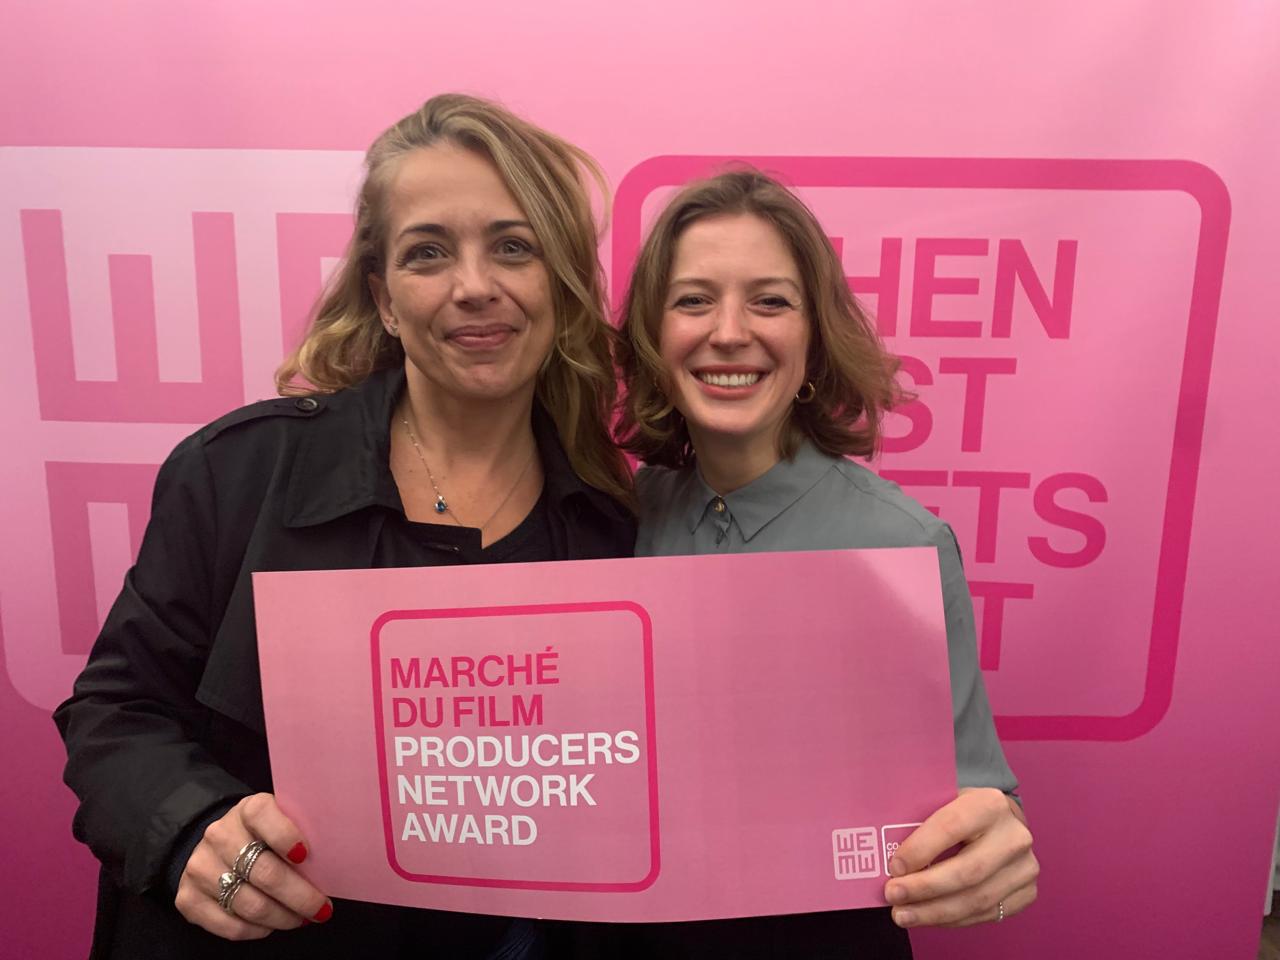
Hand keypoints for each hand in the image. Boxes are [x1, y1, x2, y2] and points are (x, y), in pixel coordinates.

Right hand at [174, 792, 331, 939]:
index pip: (263, 815)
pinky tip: (272, 925)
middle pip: (264, 872)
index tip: (306, 856)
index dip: (286, 836)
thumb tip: (333, 861)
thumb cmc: (262, 836)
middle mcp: (219, 835)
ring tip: (301, 919)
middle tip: (322, 908)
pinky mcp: (188, 898)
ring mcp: (200, 867)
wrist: (215, 846)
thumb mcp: (280, 821)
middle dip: (300, 896)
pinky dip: (257, 930)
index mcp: (247, 810)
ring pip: (249, 903)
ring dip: (282, 917)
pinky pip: (229, 924)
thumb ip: (300, 832)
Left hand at [882, 787, 1037, 927]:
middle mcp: (1014, 835)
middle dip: (924, 888)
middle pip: (966, 871)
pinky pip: (986, 914)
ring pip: (977, 899)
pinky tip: (928, 917)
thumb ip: (919, 816)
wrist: (1000, 820)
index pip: (951, 827)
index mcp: (990, 803)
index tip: (894, 866)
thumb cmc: (960, 810)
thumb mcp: (942, 800)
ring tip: (902, 914)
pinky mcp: (1027, 891)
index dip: (921, 849)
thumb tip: (880, 847)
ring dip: (934, 911)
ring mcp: (1025, 866)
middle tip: (892, 895)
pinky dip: (952, 919)